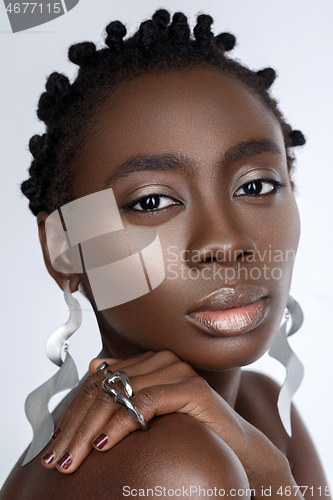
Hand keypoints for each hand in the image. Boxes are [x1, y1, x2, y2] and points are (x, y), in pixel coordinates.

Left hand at [41, 349, 297, 495]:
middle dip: (76, 425)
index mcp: (149, 362)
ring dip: (91, 429)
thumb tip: (94, 365)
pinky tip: (105, 444)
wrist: (235, 448)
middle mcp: (161, 360)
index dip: (73, 412)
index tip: (53, 443)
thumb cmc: (189, 431)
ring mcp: (177, 371)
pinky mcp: (191, 387)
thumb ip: (124, 391)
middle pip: (105, 388)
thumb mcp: (148, 414)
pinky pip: (146, 403)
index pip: (98, 383)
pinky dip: (122, 423)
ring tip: (72, 458)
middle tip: (56, 458)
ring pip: (120, 396)